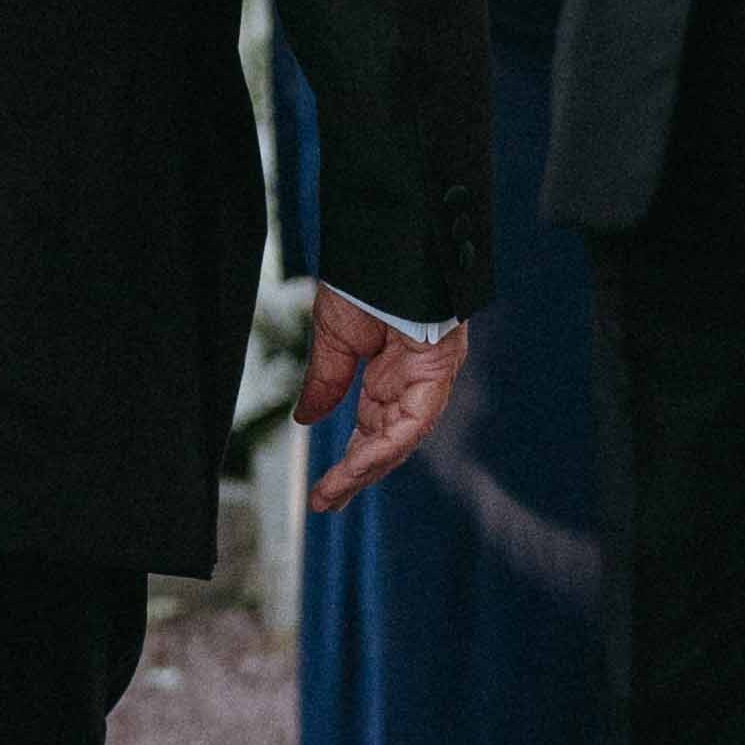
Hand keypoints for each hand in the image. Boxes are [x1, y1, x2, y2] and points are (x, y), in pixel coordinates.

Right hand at [297, 284, 465, 514]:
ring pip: (400, 440)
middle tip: (326, 504)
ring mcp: (429, 378)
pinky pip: (413, 421)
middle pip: (388, 443)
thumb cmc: (366, 278)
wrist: (391, 240)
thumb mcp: (333, 338)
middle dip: (356, 476)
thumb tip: (305, 421)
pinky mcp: (439, 370)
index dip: (349, 463)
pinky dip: (384, 445)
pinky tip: (355, 464)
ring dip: (365, 470)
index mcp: (391, 376)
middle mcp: (413, 383)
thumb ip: (324, 382)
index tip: (323, 492)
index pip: (372, 431)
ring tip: (331, 495)